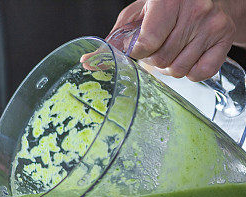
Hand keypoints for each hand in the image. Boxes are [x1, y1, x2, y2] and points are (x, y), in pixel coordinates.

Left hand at [109, 0, 235, 80]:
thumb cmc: (167, 8)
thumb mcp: (138, 16)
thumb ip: (115, 39)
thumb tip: (88, 62)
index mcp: (167, 0)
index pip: (146, 43)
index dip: (138, 52)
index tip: (140, 47)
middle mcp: (194, 9)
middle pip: (161, 59)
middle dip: (154, 59)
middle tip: (158, 46)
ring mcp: (212, 24)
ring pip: (178, 69)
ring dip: (170, 66)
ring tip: (173, 48)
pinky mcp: (225, 38)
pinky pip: (199, 73)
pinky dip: (190, 72)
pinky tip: (189, 55)